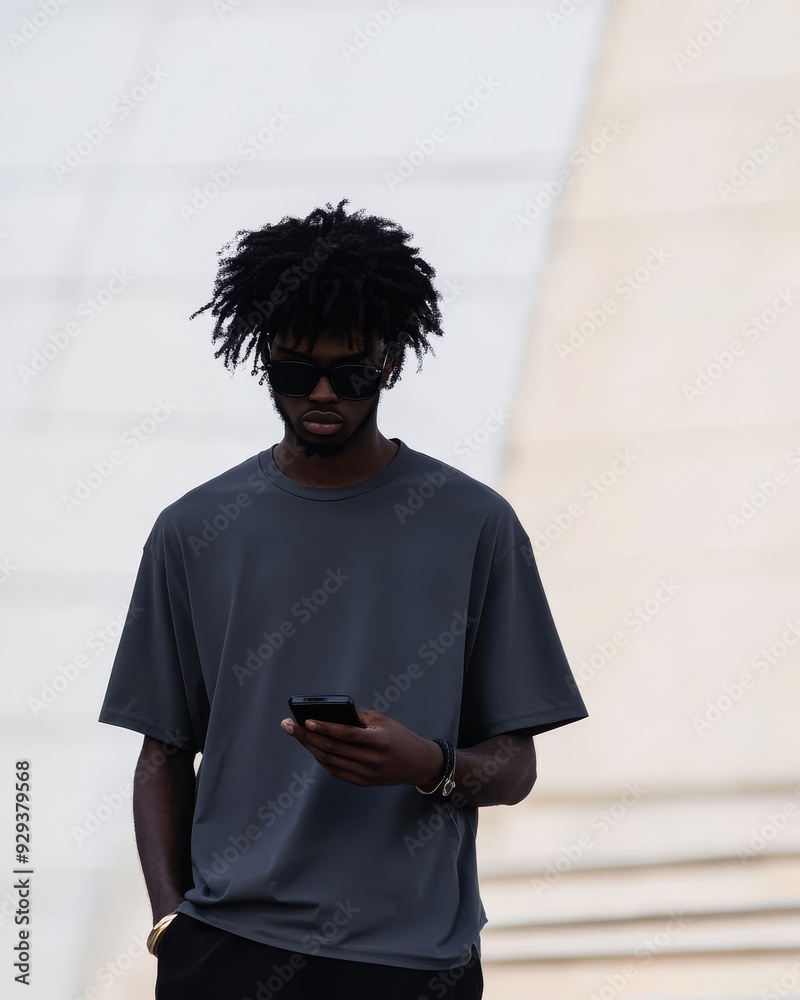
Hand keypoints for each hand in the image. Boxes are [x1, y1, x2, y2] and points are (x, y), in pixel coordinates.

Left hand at [280, 709, 442, 787]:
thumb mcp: (384, 720)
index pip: (346, 734)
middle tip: (289, 726)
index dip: (325, 728)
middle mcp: (371, 760)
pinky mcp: (362, 782)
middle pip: (332, 748)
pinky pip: (336, 771)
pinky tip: (312, 748)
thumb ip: (359, 717)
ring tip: (296, 735)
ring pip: (330, 761)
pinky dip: (321, 759)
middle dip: (307, 736)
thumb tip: (331, 714)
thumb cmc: (400, 737)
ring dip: (310, 748)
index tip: (306, 720)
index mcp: (378, 741)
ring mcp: (365, 774)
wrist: (418, 764)